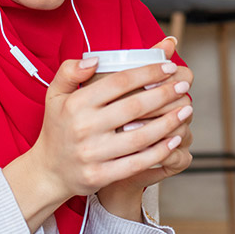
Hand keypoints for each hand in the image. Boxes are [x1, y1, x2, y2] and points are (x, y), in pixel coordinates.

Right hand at [3, 40, 192, 230]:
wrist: (48, 171)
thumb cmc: (58, 127)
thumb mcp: (55, 95)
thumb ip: (70, 71)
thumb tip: (96, 59)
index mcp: (76, 104)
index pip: (119, 82)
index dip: (147, 72)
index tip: (168, 66)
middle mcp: (84, 128)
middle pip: (134, 107)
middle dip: (165, 93)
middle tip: (184, 85)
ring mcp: (93, 153)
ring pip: (141, 136)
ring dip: (169, 122)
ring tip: (186, 110)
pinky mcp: (101, 175)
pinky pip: (138, 162)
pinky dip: (160, 151)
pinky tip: (175, 139)